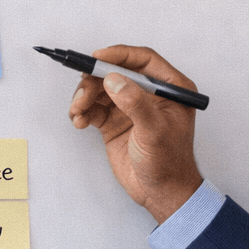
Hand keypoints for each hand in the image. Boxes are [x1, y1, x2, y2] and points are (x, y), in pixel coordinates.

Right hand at [68, 45, 203, 223]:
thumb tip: (113, 79)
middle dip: (94, 80)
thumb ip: (135, 103)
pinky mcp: (114, 122)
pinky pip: (94, 108)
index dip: (119, 55)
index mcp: (171, 88)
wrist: (160, 193)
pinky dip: (83, 112)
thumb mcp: (154, 131)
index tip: (96, 57)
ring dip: (84, 97)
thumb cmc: (169, 163)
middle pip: (116, 73)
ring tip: (77, 112)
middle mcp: (150, 93)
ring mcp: (130, 107)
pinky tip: (79, 122)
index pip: (143, 60)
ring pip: (101, 89)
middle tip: (82, 94)